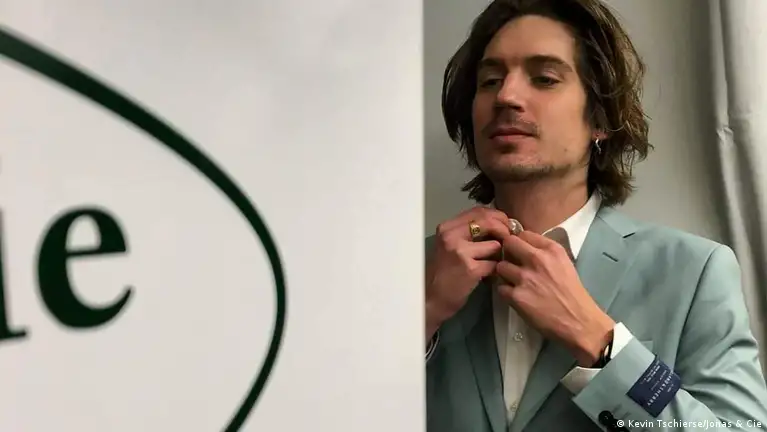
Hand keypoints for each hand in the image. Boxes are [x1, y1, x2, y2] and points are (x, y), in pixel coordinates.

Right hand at [425, 207, 511, 344]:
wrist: (430, 299)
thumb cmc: (443, 272)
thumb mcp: (450, 245)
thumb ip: (469, 232)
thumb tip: (499, 222)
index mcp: (447, 227)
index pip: (479, 211)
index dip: (498, 216)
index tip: (506, 225)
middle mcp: (451, 236)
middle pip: (489, 222)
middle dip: (505, 230)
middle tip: (511, 240)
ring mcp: (460, 252)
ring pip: (495, 244)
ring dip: (500, 254)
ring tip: (495, 262)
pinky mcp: (470, 269)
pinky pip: (495, 264)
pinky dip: (497, 270)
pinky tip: (491, 275)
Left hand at [495, 230, 614, 366]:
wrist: (579, 322)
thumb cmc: (573, 294)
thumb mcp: (564, 264)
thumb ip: (546, 253)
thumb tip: (526, 247)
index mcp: (552, 250)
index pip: (524, 234)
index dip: (519, 242)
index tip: (519, 250)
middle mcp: (537, 259)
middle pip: (508, 244)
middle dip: (507, 252)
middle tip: (511, 263)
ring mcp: (525, 277)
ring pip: (500, 266)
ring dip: (504, 274)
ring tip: (513, 282)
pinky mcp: (517, 296)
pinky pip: (500, 287)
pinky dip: (505, 292)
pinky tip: (515, 297)